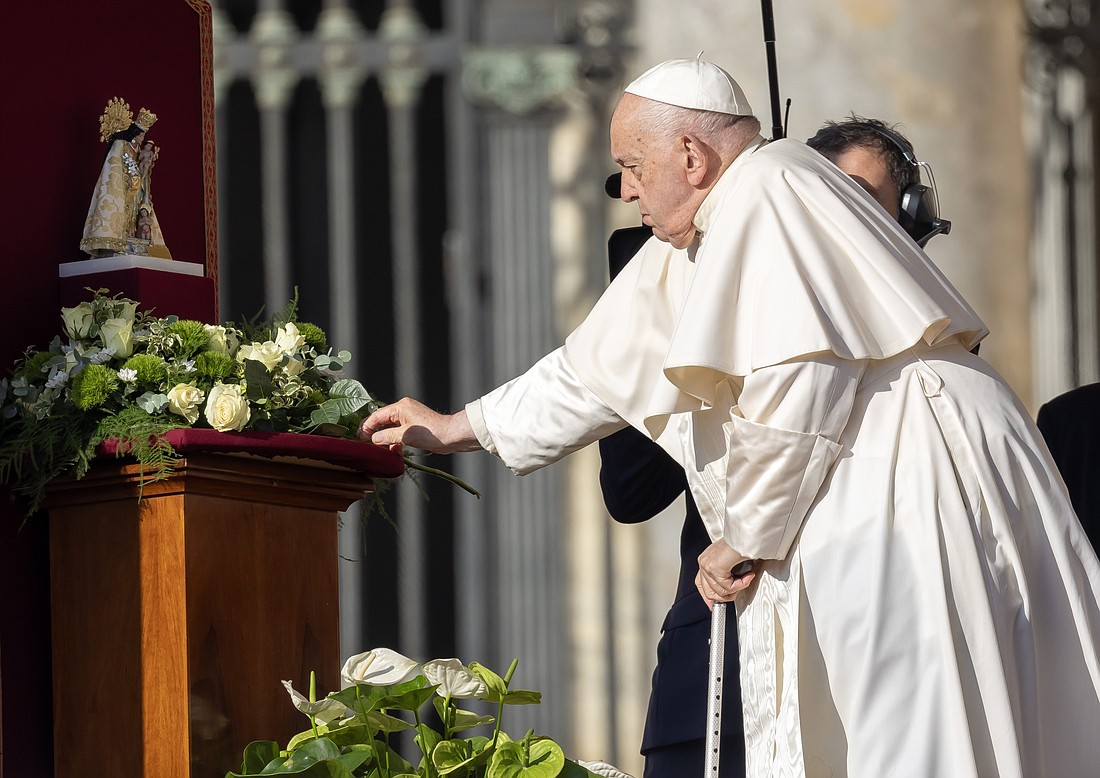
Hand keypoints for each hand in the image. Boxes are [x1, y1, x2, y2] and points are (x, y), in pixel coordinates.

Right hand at [357, 397, 480, 453]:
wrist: (451, 436)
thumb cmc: (432, 432)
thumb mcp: (406, 435)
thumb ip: (387, 436)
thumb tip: (374, 438)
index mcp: (400, 407)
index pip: (377, 415)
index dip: (366, 426)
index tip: (359, 437)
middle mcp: (404, 410)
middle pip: (382, 421)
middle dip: (374, 433)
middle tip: (365, 443)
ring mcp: (410, 418)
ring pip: (391, 428)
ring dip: (385, 439)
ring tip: (380, 449)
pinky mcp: (415, 427)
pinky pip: (399, 433)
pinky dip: (395, 441)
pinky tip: (394, 451)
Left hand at [695, 539, 755, 609]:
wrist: (748, 534)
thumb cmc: (743, 543)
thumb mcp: (731, 563)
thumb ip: (726, 577)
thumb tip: (726, 594)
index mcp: (706, 560)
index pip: (700, 584)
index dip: (707, 597)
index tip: (713, 605)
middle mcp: (704, 562)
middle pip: (709, 592)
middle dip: (727, 596)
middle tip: (738, 590)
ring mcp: (707, 565)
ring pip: (720, 591)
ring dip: (737, 588)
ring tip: (746, 578)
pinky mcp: (715, 568)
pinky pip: (728, 587)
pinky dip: (741, 584)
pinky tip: (748, 575)